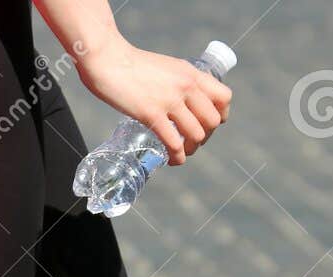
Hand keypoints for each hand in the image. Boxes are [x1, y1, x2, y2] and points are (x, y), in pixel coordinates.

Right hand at [78, 42, 231, 164]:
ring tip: (180, 153)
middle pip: (213, 121)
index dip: (220, 115)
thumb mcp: (165, 67)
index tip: (208, 124)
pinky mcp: (152, 114)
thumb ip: (177, 82)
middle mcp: (186, 86)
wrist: (108, 60)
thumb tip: (181, 100)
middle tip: (191, 141)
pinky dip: (176, 157)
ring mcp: (170, 100)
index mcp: (191, 73)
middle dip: (205, 136)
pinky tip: (170, 160)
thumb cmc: (131, 65)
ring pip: (197, 135)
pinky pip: (174, 143)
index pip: (224, 97)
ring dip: (191, 149)